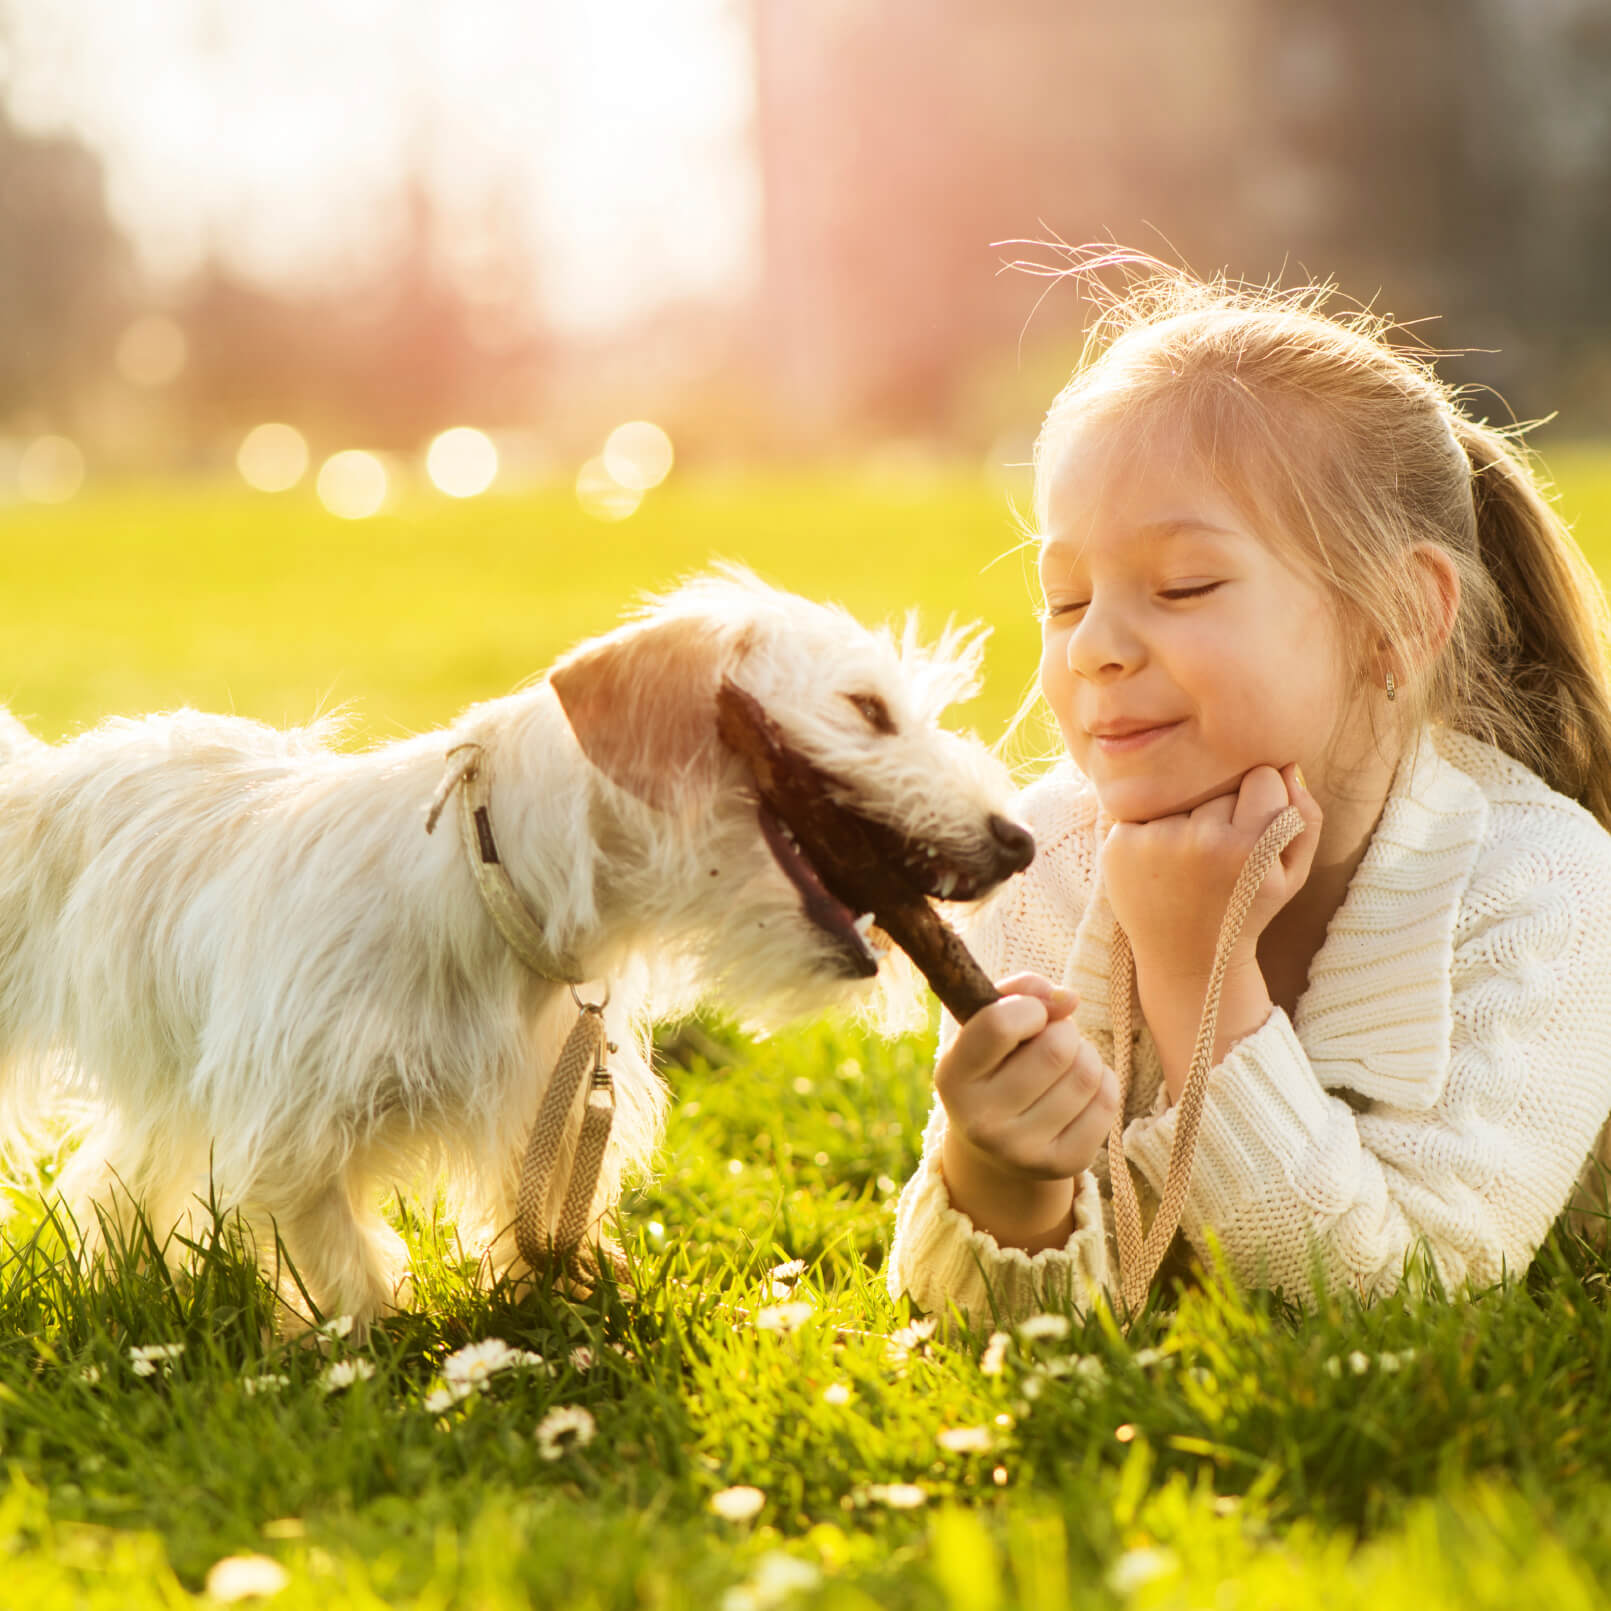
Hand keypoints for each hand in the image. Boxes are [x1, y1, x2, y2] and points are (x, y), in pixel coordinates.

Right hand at [937, 972, 1119, 1251]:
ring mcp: (1022, 1150)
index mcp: (952, 1078)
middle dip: (1064, 1031)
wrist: (995, 1147)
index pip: (999, 1025)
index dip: (1028, 1007)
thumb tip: (1069, 998)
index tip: (1029, 1014)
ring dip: (1085, 1055)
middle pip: (1057, 1048)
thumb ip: (1019, 992)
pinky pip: (1107, 1101)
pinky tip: (1080, 1090)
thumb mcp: (986, 1025)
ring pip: (1087, 1073)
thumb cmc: (995, 1066)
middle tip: (1052, 1039)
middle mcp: (981, 1122)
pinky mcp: (1062, 1165)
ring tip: (1065, 1064)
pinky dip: (1103, 1082)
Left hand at [1101, 764, 1322, 1098]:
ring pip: (1183, 792)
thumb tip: (1285, 766)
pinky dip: (1153, 827)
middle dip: (1224, 806)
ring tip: (1189, 859)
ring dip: (1188, 814)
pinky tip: (1160, 863)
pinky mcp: (1120, 844)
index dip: (1262, 798)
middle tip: (1219, 853)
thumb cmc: (1245, 911)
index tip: (1253, 828)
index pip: (1262, 776)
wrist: (1187, 959)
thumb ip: (1305, 818)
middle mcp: (1202, 842)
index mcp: (1250, 848)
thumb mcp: (1291, 875)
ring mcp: (1156, 842)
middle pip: (1220, 782)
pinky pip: (1146, 808)